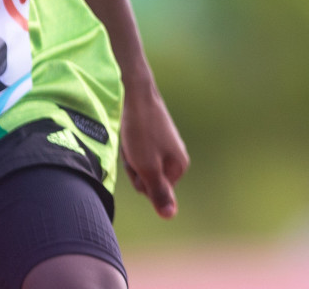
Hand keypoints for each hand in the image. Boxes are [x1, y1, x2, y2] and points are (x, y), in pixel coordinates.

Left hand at [119, 81, 188, 217]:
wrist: (135, 92)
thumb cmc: (141, 131)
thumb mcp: (147, 167)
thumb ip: (158, 192)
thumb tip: (169, 216)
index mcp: (179, 166)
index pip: (154, 191)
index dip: (140, 180)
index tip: (138, 162)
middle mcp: (175, 155)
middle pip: (148, 177)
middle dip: (135, 167)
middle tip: (132, 149)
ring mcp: (165, 142)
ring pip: (140, 162)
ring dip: (130, 155)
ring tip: (129, 138)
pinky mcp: (153, 132)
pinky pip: (137, 148)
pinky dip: (129, 143)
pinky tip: (128, 131)